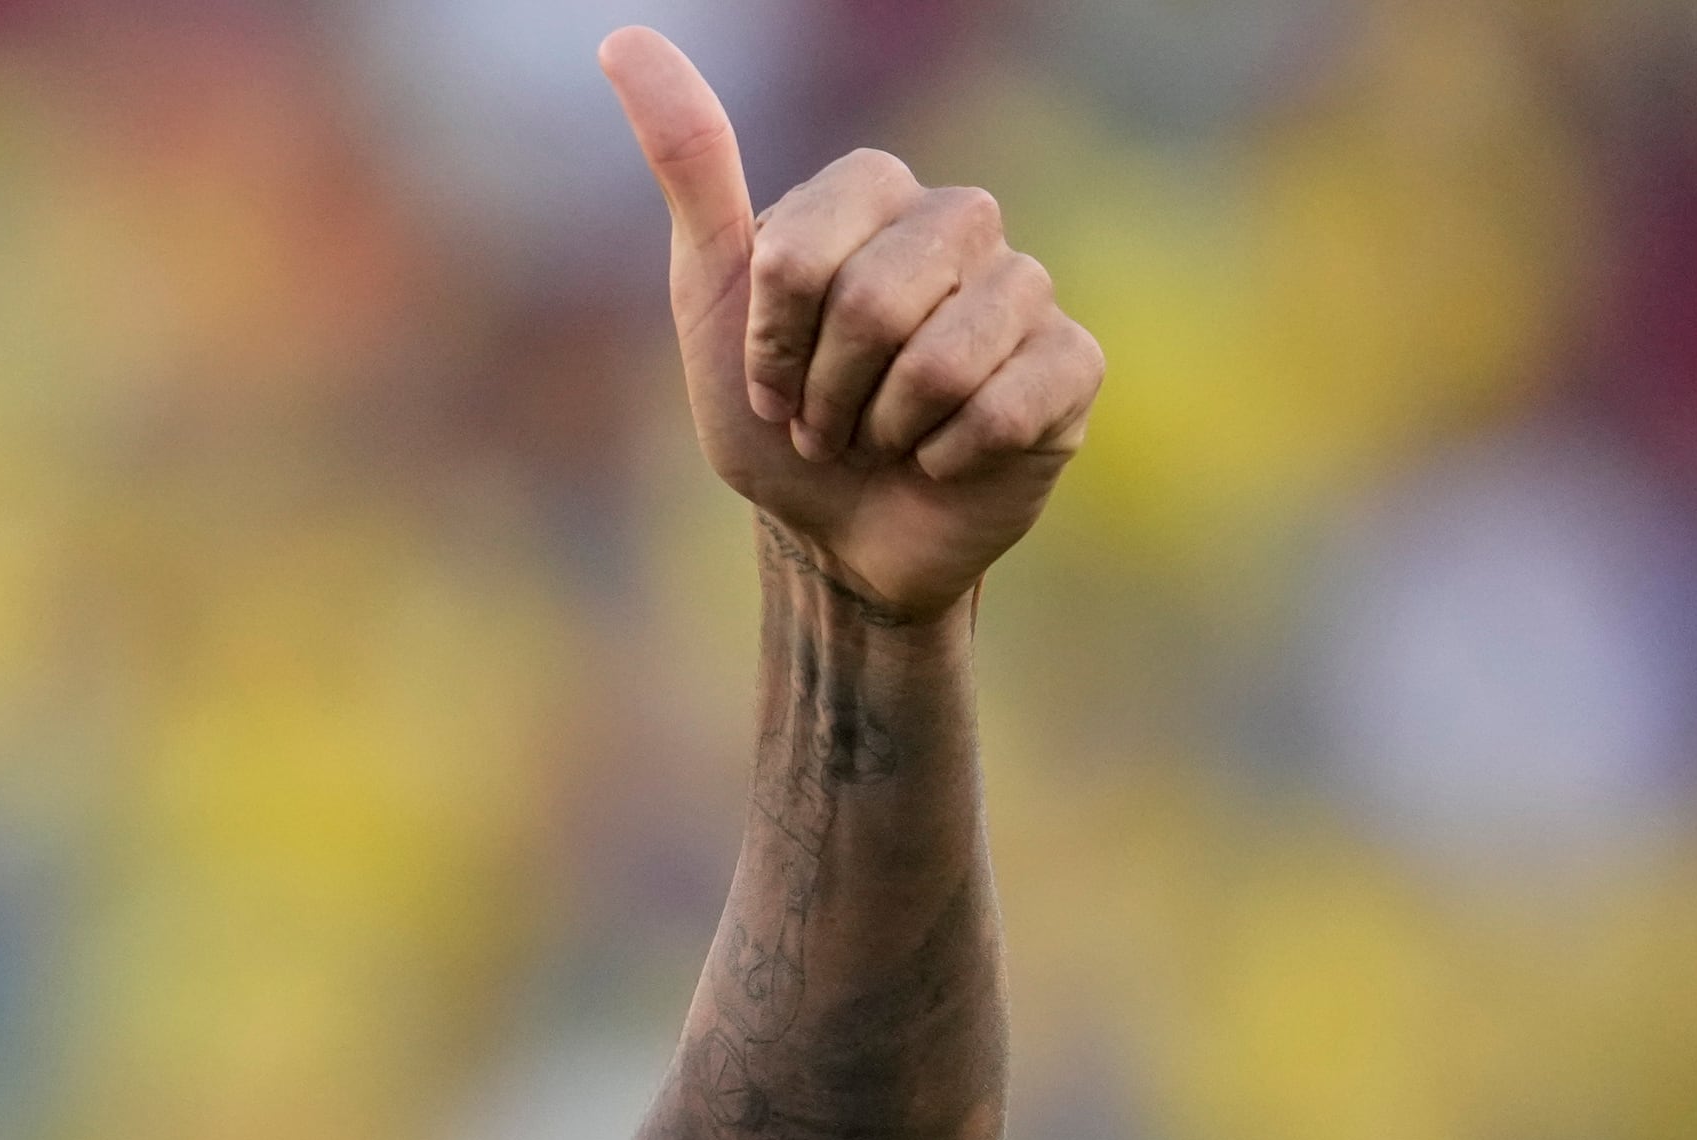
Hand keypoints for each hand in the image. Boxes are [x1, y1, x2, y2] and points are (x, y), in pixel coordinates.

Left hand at [600, 26, 1101, 622]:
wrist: (831, 534)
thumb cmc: (773, 416)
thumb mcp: (712, 296)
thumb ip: (689, 165)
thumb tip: (623, 40)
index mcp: (875, 194)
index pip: (806, 251)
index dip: (772, 337)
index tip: (765, 378)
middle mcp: (960, 224)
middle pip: (876, 299)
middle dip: (825, 389)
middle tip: (822, 421)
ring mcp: (1027, 290)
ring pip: (946, 356)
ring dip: (883, 428)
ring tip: (879, 439)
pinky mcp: (1073, 366)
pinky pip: (1007, 404)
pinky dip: (949, 456)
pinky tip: (942, 459)